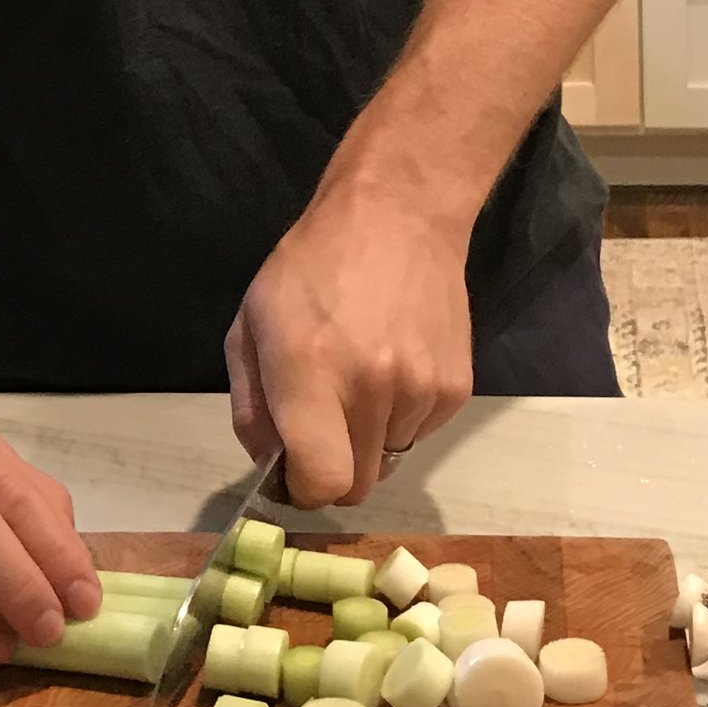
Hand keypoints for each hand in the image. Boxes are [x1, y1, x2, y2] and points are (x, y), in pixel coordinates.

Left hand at [225, 179, 472, 506]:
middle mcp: (372, 387)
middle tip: (324, 426)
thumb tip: (271, 467)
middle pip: (359, 485)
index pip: (323, 482)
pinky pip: (420, 432)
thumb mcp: (251, 326)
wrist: (398, 216)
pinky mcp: (456, 388)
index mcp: (310, 372)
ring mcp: (421, 389)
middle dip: (335, 470)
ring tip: (362, 375)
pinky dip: (402, 415)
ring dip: (370, 437)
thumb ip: (251, 407)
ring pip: (390, 458)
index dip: (305, 490)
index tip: (296, 471)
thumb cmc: (311, 267)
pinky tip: (394, 364)